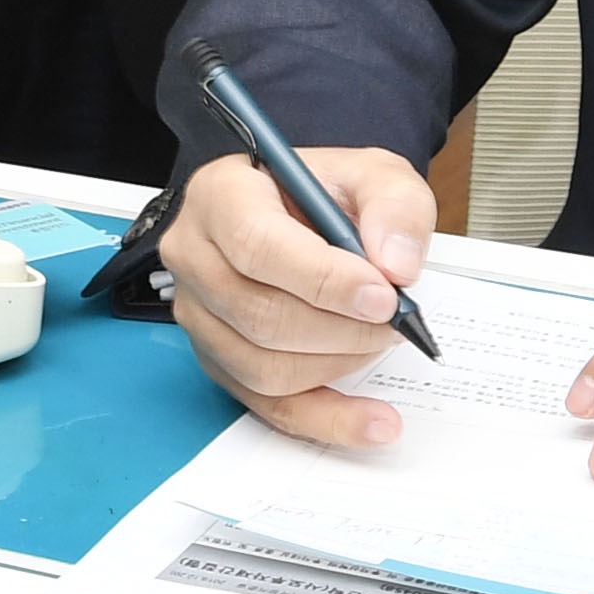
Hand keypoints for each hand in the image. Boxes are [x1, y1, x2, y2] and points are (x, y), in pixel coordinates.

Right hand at [162, 148, 438, 445]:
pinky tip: (372, 421)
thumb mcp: (371, 172)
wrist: (299, 213)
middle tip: (395, 320)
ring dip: (338, 364)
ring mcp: (200, 314)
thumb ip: (394, 206)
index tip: (382, 296)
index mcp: (221, 195)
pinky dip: (327, 419)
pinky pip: (267, 405)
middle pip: (259, 315)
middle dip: (342, 329)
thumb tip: (398, 265)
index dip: (324, 280)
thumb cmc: (322, 193)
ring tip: (381, 340)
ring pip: (263, 367)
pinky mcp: (218, 359)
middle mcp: (195, 256)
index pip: (258, 246)